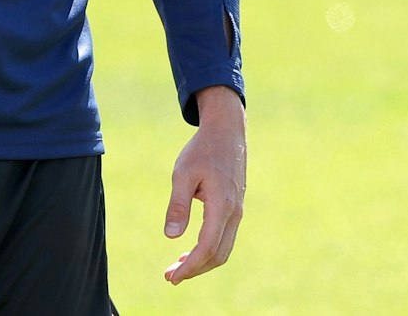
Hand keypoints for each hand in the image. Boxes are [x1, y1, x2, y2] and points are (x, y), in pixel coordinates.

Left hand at [163, 86, 245, 284]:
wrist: (227, 132)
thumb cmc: (202, 150)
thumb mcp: (183, 173)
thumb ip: (178, 205)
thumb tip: (171, 236)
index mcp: (222, 205)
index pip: (207, 247)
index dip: (191, 266)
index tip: (172, 276)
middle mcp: (234, 212)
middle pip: (218, 255)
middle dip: (195, 269)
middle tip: (170, 277)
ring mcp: (237, 211)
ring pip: (223, 249)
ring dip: (202, 262)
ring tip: (177, 268)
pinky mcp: (235, 208)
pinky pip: (224, 238)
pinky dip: (208, 251)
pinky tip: (190, 250)